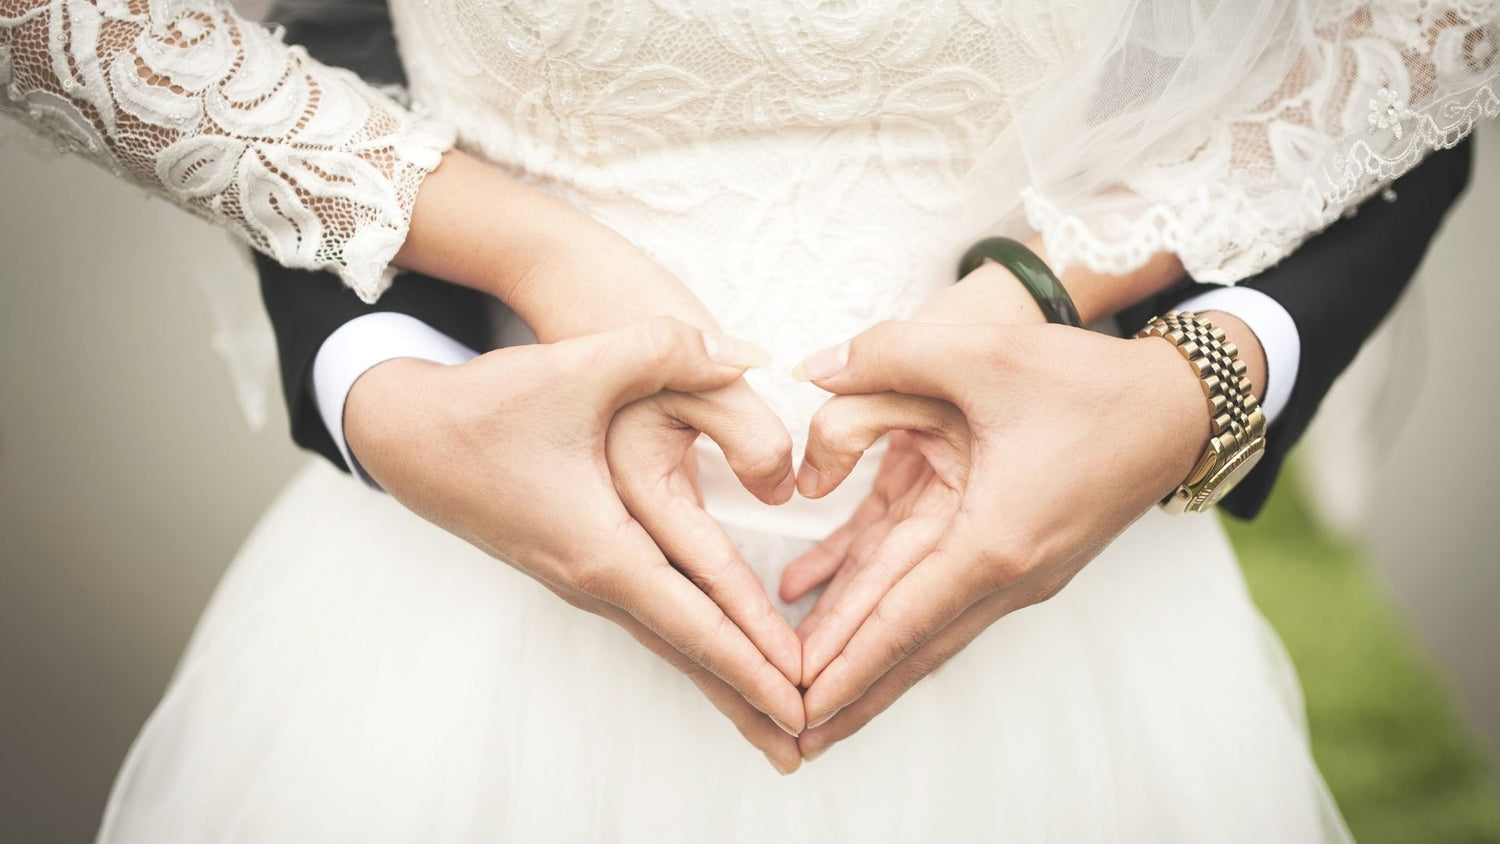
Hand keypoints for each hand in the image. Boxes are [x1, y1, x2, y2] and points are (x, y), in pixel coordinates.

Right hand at [345, 318, 805, 772]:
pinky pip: (651, 618)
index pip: (694, 620)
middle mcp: (592, 578)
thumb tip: (750, 354)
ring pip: (669, 640)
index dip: (753, 658)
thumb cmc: (487, 406)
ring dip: (723, 678)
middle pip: (687, 651)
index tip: (802, 700)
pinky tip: (717, 655)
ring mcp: (581, 578)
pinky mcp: (576, 564)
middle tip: (807, 742)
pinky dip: (693, 645)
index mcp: (601, 547)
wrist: (405, 434)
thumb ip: (667, 351)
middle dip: (747, 696)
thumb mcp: (578, 367)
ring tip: (771, 717)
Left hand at [783, 319, 1214, 760]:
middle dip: (848, 690)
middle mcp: (1006, 573)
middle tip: (789, 733)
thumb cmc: (1089, 384)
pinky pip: (937, 590)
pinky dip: (886, 603)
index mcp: (994, 540)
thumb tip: (812, 370)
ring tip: (812, 696)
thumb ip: (889, 354)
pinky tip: (829, 593)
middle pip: (910, 645)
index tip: (798, 707)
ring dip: (866, 660)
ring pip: (922, 626)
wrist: (1177, 409)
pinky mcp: (1014, 554)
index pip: (901, 620)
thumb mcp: (984, 352)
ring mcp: (1014, 572)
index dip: (844, 664)